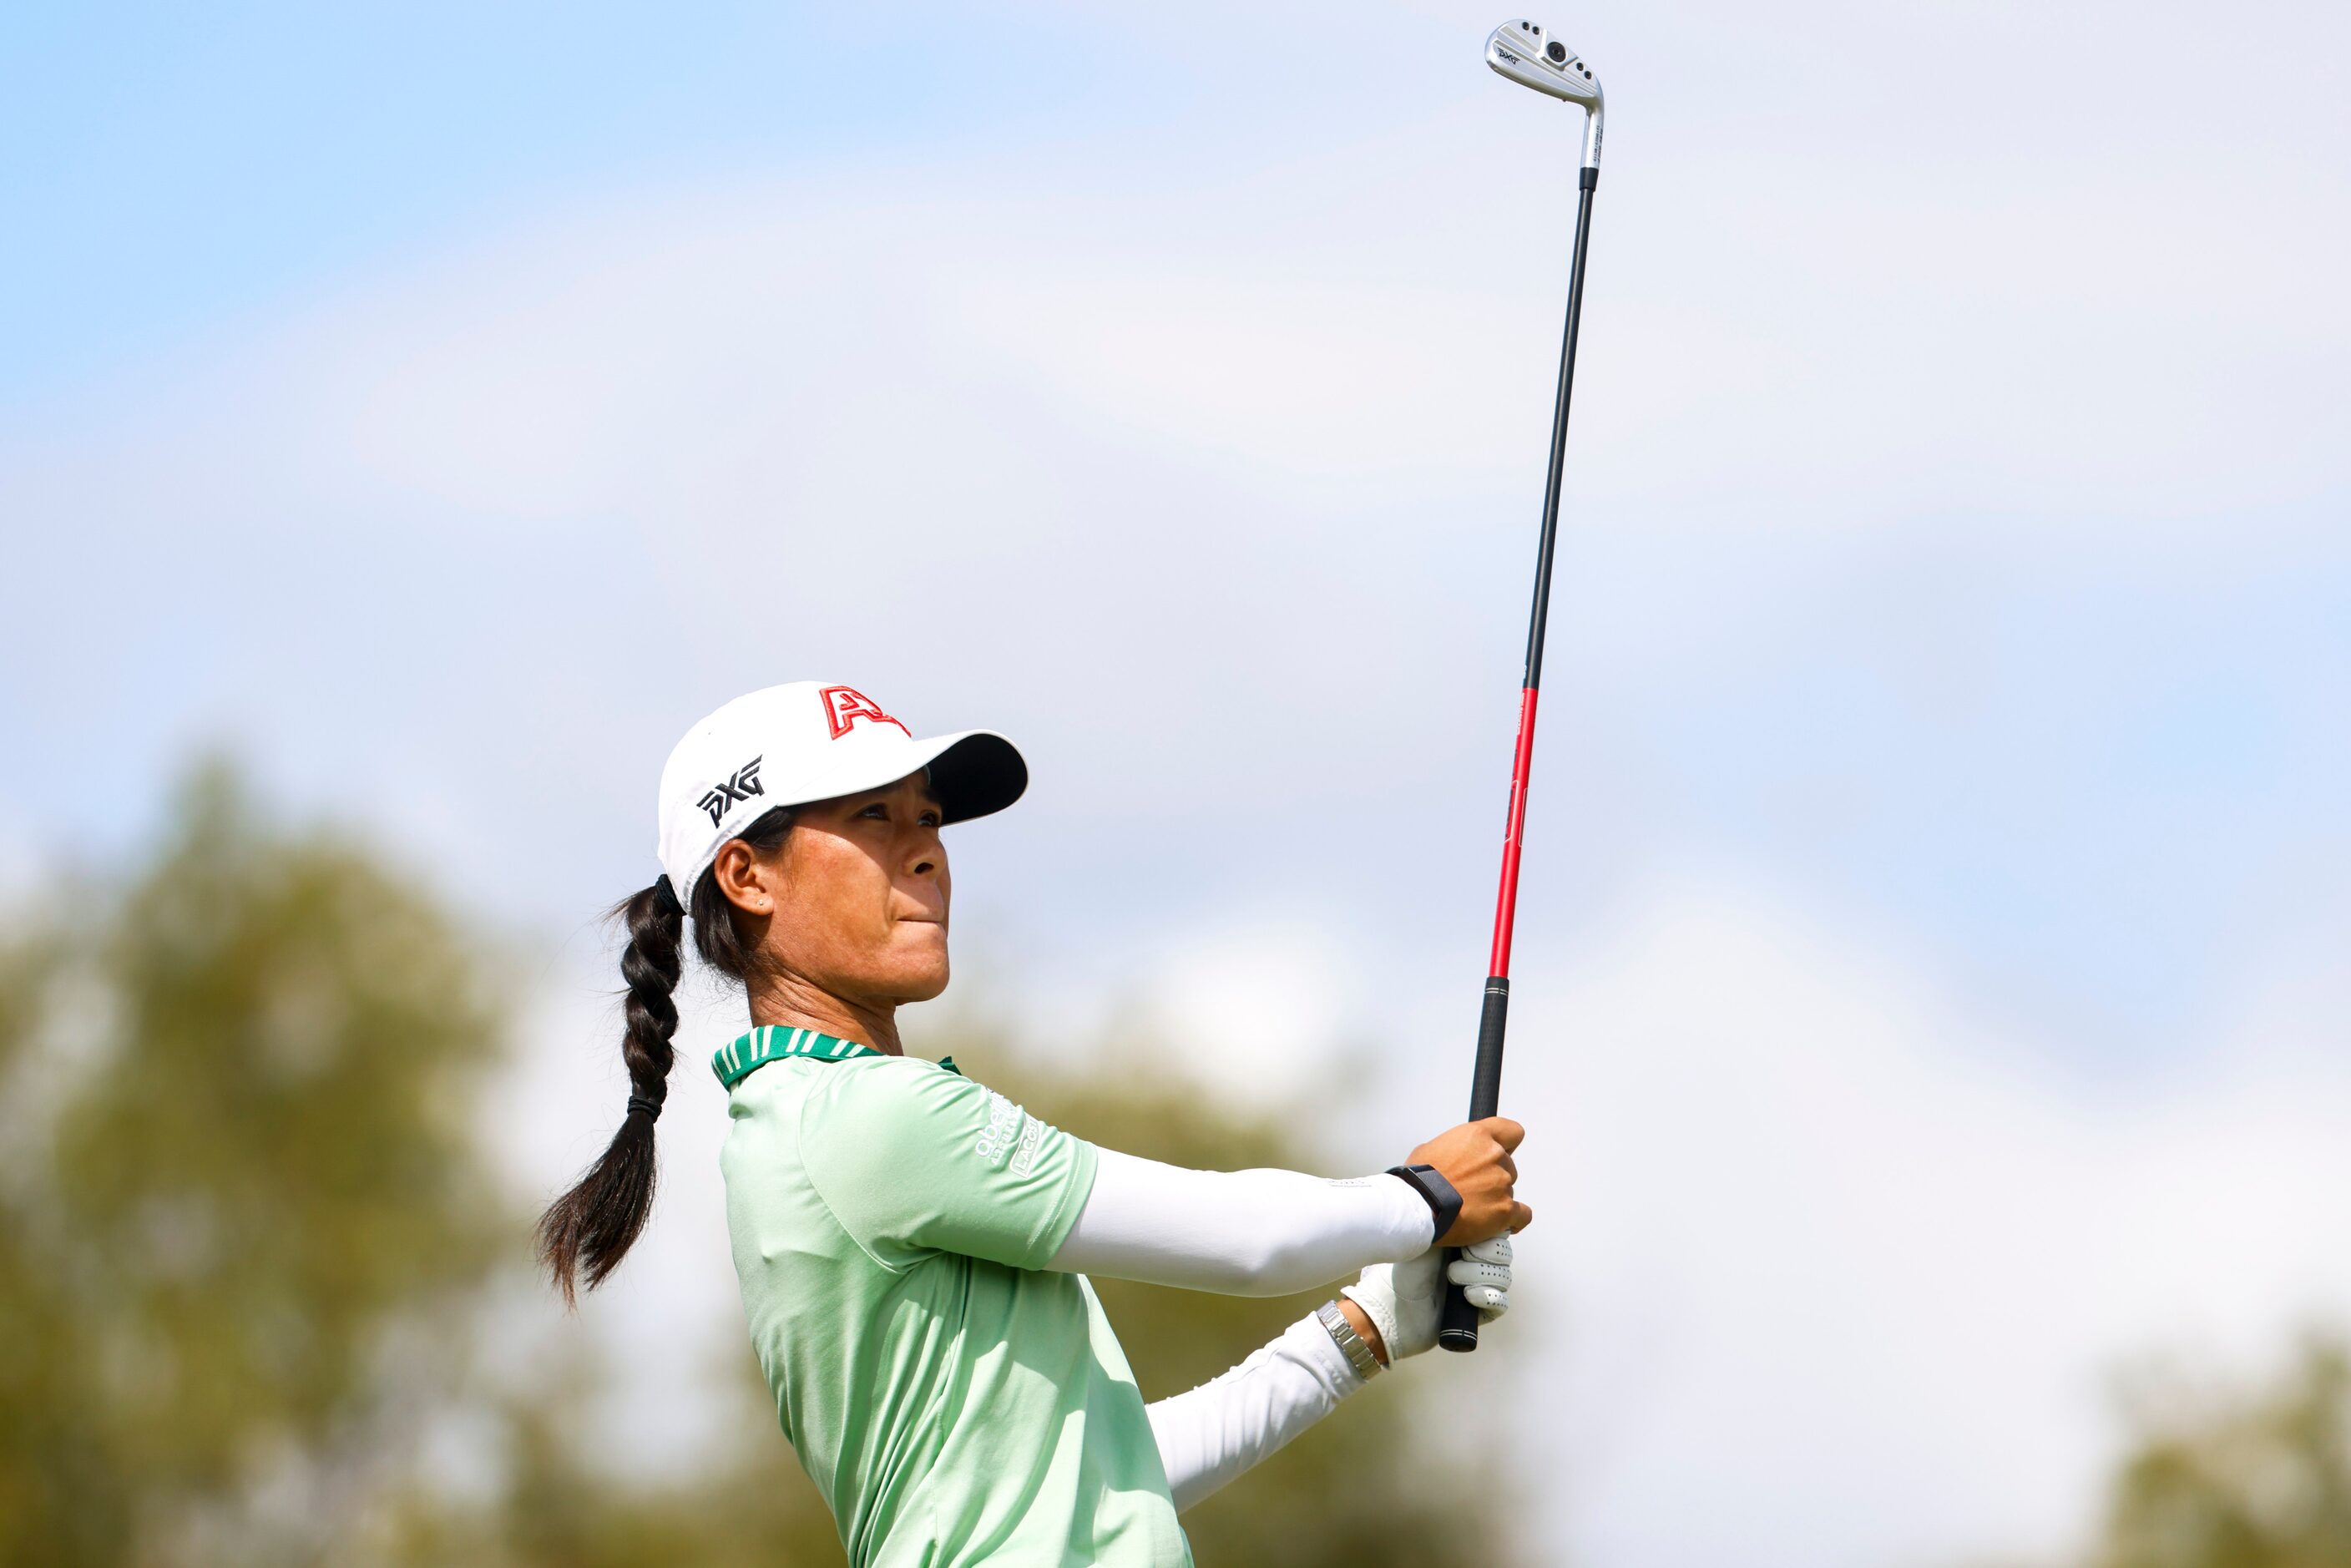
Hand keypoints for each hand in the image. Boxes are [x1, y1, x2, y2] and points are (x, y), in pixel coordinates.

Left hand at [1340, 1235, 1513, 1362]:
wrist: (1391, 1304)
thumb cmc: (1405, 1267)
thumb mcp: (1430, 1235)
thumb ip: (1457, 1220)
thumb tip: (1482, 1209)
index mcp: (1465, 1239)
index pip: (1496, 1231)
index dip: (1491, 1230)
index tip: (1471, 1230)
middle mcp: (1474, 1262)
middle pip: (1503, 1253)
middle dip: (1485, 1252)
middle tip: (1461, 1253)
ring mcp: (1478, 1287)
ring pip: (1503, 1277)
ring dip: (1478, 1274)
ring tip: (1452, 1276)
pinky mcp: (1479, 1312)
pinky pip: (1501, 1303)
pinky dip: (1488, 1296)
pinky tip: (1468, 1295)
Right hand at [1406, 1117, 1530, 1246]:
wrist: (1418, 1207)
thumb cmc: (1419, 1181)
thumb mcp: (1430, 1148)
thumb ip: (1454, 1149)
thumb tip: (1454, 1160)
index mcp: (1478, 1136)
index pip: (1512, 1132)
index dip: (1507, 1144)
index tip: (1503, 1151)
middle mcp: (1494, 1156)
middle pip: (1508, 1166)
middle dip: (1493, 1177)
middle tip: (1473, 1188)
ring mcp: (1502, 1183)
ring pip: (1510, 1190)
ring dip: (1496, 1198)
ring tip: (1474, 1209)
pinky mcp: (1505, 1209)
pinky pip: (1522, 1215)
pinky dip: (1514, 1220)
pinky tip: (1504, 1222)